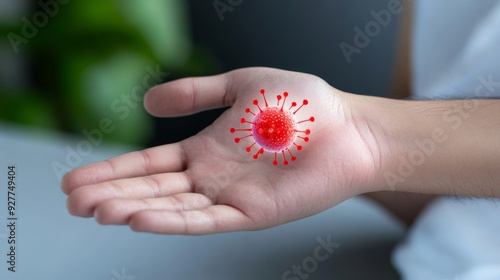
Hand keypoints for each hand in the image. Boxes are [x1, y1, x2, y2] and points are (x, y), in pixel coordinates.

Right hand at [62, 67, 382, 233]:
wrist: (347, 125)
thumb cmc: (301, 102)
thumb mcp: (239, 85)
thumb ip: (195, 94)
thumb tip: (147, 102)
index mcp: (206, 149)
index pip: (150, 165)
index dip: (113, 171)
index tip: (76, 179)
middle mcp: (212, 177)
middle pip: (152, 190)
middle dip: (111, 194)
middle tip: (72, 200)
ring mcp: (230, 197)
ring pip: (171, 208)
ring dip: (131, 210)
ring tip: (95, 210)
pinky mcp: (252, 213)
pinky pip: (206, 221)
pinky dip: (171, 222)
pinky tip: (139, 220)